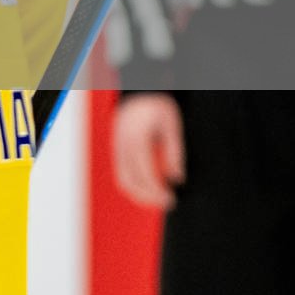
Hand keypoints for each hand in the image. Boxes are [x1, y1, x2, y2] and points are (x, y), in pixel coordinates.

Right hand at [112, 93, 184, 209]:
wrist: (139, 92)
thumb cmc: (158, 107)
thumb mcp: (172, 126)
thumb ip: (174, 152)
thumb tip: (177, 179)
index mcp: (136, 139)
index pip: (144, 173)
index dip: (157, 190)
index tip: (171, 199)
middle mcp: (122, 145)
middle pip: (129, 180)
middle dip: (147, 197)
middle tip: (166, 203)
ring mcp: (117, 147)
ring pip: (122, 178)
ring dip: (138, 194)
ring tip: (156, 199)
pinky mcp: (117, 148)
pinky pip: (121, 171)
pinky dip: (133, 184)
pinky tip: (148, 188)